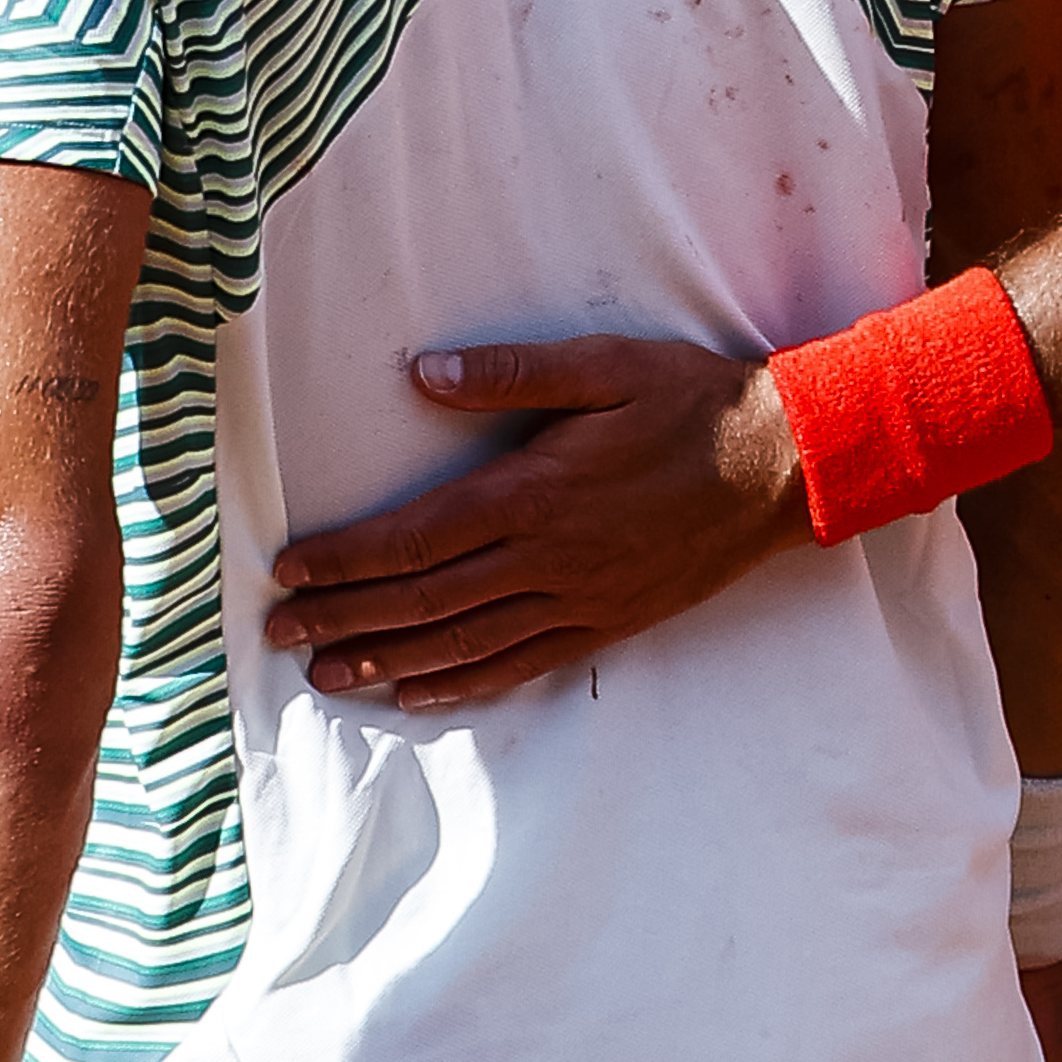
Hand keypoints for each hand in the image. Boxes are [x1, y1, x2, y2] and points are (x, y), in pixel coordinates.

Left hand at [261, 338, 806, 707]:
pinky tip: (418, 695)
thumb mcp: (605, 365)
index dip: (345, 559)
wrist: (782, 468)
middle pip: (424, 600)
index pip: (415, 539)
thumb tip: (425, 373)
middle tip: (280, 634)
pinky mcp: (607, 624)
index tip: (290, 569)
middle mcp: (546, 558)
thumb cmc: (691, 405)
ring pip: (464, 643)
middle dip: (345, 617)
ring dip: (388, 661)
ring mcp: (577, 600)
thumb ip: (512, 372)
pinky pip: (523, 665)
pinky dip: (464, 685)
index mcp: (533, 493)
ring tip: (327, 675)